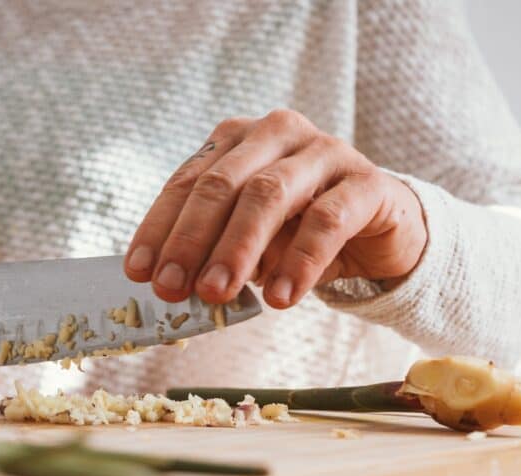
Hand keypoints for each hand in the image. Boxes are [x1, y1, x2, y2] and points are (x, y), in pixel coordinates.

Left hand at [124, 109, 426, 307]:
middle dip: (191, 240)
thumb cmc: (301, 231)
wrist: (382, 229)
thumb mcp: (250, 241)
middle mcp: (278, 134)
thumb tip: (172, 286)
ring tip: (217, 294)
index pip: (188, 182)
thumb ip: (214, 252)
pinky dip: (299, 261)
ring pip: (270, 195)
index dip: (160, 228)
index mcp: (238, 140)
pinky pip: (327, 220)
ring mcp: (325, 151)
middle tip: (173, 290)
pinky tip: (280, 297)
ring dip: (237, 249)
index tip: (139, 272)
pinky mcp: (367, 182)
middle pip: (223, 184)